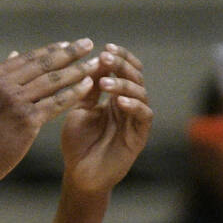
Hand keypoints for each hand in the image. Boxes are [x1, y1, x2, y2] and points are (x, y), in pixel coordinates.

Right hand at [0, 39, 98, 185]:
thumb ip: (0, 77)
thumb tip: (15, 53)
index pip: (27, 58)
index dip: (50, 50)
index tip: (68, 44)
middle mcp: (1, 85)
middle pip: (42, 64)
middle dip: (69, 53)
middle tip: (88, 44)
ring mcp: (14, 101)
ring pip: (53, 81)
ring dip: (78, 70)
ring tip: (95, 64)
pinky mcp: (27, 120)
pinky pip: (57, 102)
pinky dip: (75, 92)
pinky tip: (88, 86)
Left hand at [60, 43, 152, 193]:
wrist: (79, 175)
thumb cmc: (77, 143)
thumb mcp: (78, 110)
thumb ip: (86, 90)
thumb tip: (92, 62)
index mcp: (114, 97)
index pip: (124, 70)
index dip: (118, 58)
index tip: (104, 48)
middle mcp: (128, 105)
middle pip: (135, 77)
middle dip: (121, 65)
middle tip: (106, 58)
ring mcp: (135, 120)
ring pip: (141, 93)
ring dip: (124, 84)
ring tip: (106, 83)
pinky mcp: (139, 136)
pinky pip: (144, 115)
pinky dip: (134, 106)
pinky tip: (119, 102)